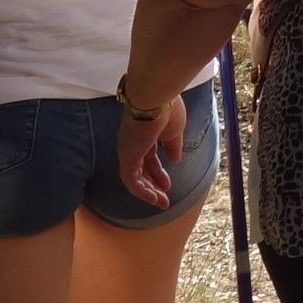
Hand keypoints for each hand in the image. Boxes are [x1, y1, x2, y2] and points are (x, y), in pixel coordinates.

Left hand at [115, 93, 181, 208]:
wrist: (155, 99)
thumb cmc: (167, 110)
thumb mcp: (175, 131)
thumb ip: (173, 146)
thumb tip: (175, 159)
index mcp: (145, 134)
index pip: (149, 156)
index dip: (158, 171)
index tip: (167, 183)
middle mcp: (133, 143)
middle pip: (141, 168)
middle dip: (152, 184)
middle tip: (164, 197)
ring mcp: (128, 150)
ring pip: (134, 177)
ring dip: (147, 191)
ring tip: (160, 203)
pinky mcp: (127, 157)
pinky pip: (131, 180)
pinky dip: (141, 191)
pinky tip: (153, 199)